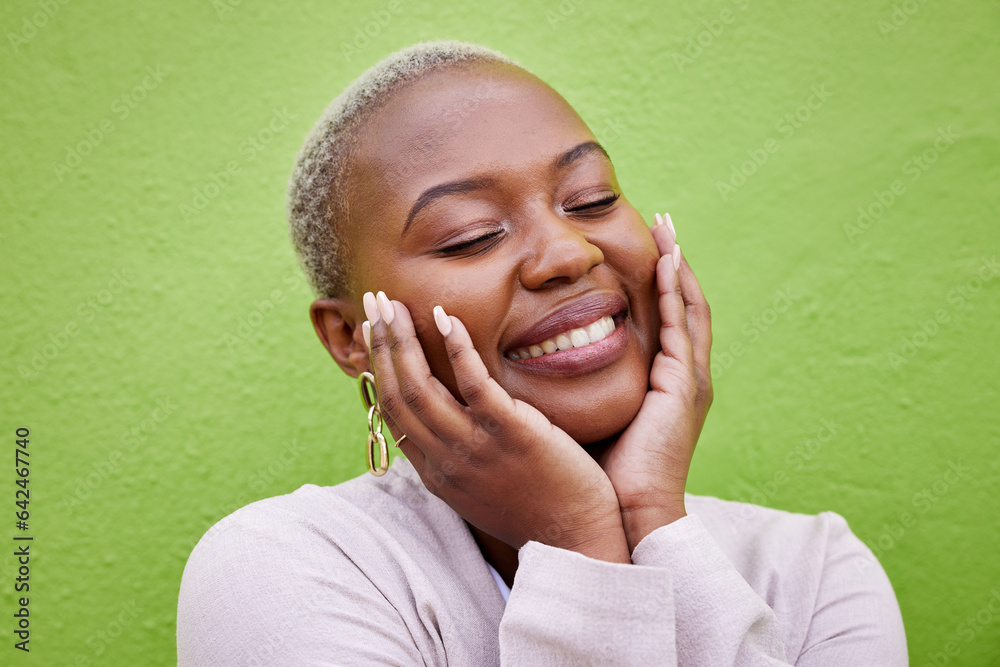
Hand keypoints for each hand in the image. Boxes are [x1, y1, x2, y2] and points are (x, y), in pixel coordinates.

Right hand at [364, 292, 629, 562]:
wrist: (576, 544)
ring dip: (404, 339)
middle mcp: (445, 460)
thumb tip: (441, 422)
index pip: (391, 411)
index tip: (373, 331)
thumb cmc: (535, 511)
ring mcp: (475, 447)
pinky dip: (456, 347)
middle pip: (397, 393)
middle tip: (372, 300)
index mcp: (435, 472)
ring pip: (422, 387)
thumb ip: (455, 454)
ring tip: (394, 302)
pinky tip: (446, 317)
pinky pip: (473, 383)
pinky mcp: (512, 433)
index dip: (378, 366)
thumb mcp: (479, 488)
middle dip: (380, 343)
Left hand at [597, 214, 713, 551]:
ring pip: (689, 307)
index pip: (663, 321)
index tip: (641, 247)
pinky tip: (666, 261)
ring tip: (668, 227)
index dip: (655, 283)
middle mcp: (682, 377)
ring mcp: (688, 380)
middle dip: (673, 263)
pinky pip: (682, 327)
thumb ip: (576, 387)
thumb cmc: (602, 475)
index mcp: (662, 385)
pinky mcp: (684, 386)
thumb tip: (535, 365)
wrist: (627, 515)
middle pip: (683, 305)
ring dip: (679, 265)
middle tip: (662, 222)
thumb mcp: (590, 418)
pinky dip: (676, 291)